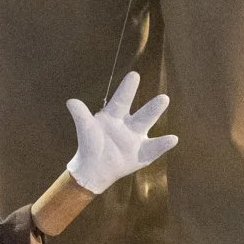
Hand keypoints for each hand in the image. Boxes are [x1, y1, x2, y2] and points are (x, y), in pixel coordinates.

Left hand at [64, 71, 174, 193]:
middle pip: (142, 114)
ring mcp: (137, 138)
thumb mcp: (86, 129)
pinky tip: (172, 139)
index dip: (127, 89)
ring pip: (149, 127)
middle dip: (152, 107)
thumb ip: (81, 116)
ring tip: (167, 109)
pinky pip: (154, 148)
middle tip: (164, 97)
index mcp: (115, 115)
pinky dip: (163, 144)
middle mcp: (129, 124)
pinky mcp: (143, 153)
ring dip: (157, 118)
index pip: (121, 100)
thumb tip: (71, 101)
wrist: (94, 168)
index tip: (134, 75)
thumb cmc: (91, 144)